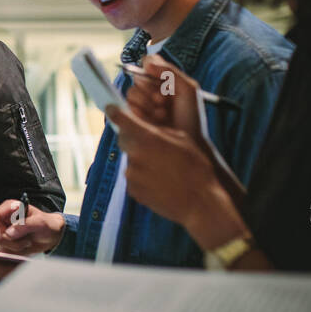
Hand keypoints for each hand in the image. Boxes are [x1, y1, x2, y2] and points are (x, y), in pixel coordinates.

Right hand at [0, 201, 64, 255]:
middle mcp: (4, 220)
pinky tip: (24, 248)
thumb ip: (25, 225)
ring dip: (12, 248)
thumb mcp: (41, 222)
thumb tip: (8, 233)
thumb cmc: (48, 224)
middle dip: (7, 242)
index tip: (3, 238)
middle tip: (25, 243)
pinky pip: (4, 251)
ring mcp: (4, 232)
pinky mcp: (6, 243)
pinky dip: (14, 253)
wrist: (53, 235)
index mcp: (10, 208)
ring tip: (27, 243)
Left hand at [107, 105, 224, 231]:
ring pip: (131, 159)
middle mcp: (136, 155)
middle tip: (151, 144)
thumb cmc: (196, 168)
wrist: (199, 202)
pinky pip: (133, 177)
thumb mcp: (182, 140)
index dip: (115, 112)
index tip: (111, 108)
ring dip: (141, 160)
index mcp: (148, 138)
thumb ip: (159, 131)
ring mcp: (132, 174)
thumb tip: (144, 128)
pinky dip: (142, 177)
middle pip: (124, 140)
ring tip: (163, 169)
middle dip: (134, 139)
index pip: (121, 120)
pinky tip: (160, 181)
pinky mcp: (132, 190)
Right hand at [124, 55, 204, 140]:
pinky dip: (141, 114)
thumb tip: (146, 62)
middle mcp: (148, 91)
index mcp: (161, 80)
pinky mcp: (131, 119)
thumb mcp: (187, 90)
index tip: (164, 83)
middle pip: (137, 79)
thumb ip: (169, 71)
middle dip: (151, 90)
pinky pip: (127, 108)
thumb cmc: (191, 117)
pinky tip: (154, 122)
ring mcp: (139, 105)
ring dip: (147, 104)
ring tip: (162, 115)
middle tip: (164, 102)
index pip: (147, 64)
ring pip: (131, 93)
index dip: (151, 71)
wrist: (190, 143)